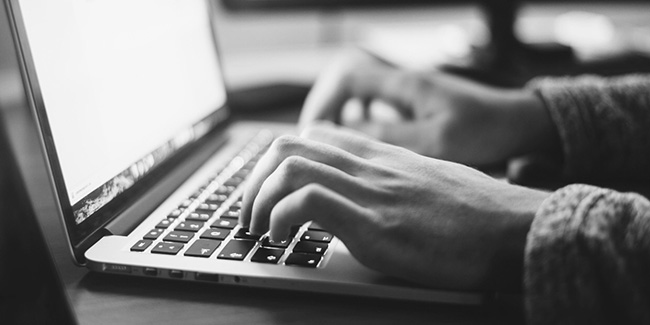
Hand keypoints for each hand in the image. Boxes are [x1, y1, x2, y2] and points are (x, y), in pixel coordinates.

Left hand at [240, 123, 549, 290]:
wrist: (515, 228)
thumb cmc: (478, 213)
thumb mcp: (428, 184)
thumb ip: (393, 181)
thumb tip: (369, 197)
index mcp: (382, 156)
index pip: (314, 135)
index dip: (278, 160)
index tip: (268, 189)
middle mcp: (371, 166)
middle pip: (289, 145)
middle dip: (254, 180)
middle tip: (250, 214)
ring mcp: (372, 192)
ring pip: (289, 167)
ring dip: (258, 200)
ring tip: (259, 229)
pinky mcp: (376, 225)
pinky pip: (308, 202)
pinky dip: (281, 218)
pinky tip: (282, 240)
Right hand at [299, 50, 558, 166]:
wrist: (522, 125)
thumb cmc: (485, 131)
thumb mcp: (434, 140)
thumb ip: (387, 137)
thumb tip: (340, 137)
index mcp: (404, 85)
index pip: (347, 78)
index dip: (325, 102)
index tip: (316, 133)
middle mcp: (404, 84)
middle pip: (348, 85)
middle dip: (329, 113)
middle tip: (320, 146)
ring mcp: (411, 95)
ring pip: (363, 99)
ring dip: (347, 121)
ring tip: (340, 153)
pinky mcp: (419, 108)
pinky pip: (380, 111)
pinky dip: (368, 128)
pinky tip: (371, 152)